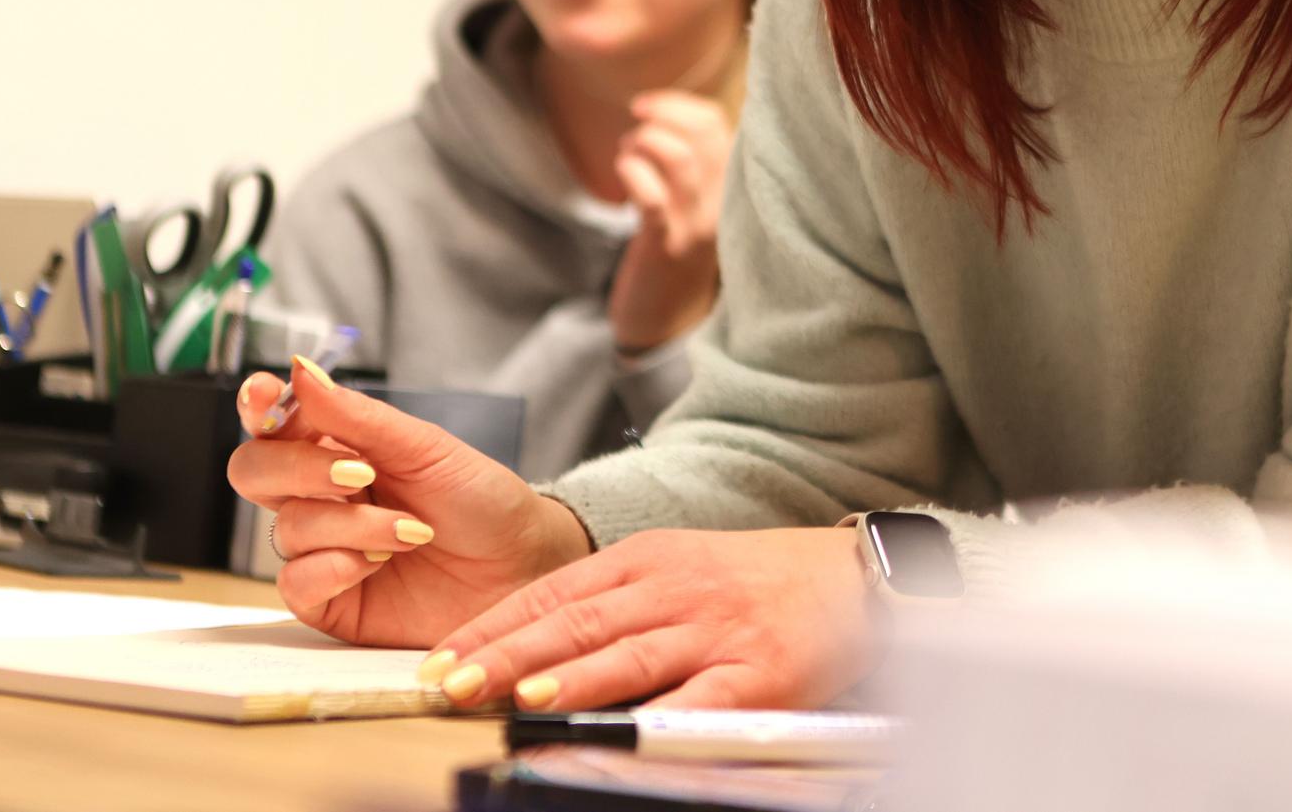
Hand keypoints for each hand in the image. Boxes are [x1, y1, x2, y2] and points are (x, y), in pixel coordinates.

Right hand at [225, 357, 590, 648]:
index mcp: (339, 448)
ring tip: (411, 531)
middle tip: (360, 474)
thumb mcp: (424, 447)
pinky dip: (334, 568)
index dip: (257, 406)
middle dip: (299, 468)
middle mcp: (321, 497)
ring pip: (287, 527)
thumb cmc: (479, 499)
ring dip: (350, 526)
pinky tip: (377, 564)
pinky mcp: (330, 600)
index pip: (274, 423)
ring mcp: (322, 549)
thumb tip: (298, 370)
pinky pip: (294, 583)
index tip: (262, 396)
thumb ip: (356, 416)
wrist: (520, 565)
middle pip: (254, 471)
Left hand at [418, 526, 876, 711]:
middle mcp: (674, 588)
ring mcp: (714, 630)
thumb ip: (615, 602)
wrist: (852, 578)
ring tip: (518, 696)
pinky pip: (694, 702)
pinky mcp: (755, 674)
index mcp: (648, 558)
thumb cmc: (757, 582)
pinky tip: (617, 733)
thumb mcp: (679, 569)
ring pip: (627, 653)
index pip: (553, 591)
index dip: (493, 625)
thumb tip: (531, 652)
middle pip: (577, 620)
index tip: (440, 657)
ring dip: (567, 676)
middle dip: (508, 653)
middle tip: (454, 682)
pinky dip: (649, 721)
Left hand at [609, 89, 732, 352]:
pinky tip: (623, 173)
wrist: (667, 321)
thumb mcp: (694, 204)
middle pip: (705, 135)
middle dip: (662, 114)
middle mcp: (723, 204)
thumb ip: (692, 164)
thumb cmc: (674, 251)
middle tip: (634, 122)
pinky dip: (633, 173)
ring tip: (628, 152)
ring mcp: (696, 227)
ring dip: (644, 142)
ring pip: (680, 160)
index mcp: (732, 188)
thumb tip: (664, 115)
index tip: (648, 106)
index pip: (719, 124)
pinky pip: (653, 198)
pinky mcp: (665, 247)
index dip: (680, 105)